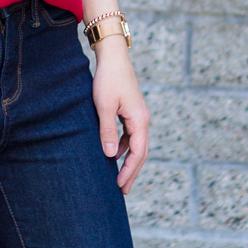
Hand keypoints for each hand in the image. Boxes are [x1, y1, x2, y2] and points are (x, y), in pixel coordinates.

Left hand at [91, 36, 149, 193]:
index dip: (130, 170)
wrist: (113, 57)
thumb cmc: (108, 79)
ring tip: (119, 176)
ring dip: (128, 160)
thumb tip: (110, 155)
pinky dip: (124, 147)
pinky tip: (114, 153)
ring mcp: (138, 115)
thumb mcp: (104, 106)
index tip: (120, 185)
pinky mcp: (132, 111)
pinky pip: (131, 135)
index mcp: (139, 120)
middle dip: (132, 171)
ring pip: (136, 144)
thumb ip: (107, 130)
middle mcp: (143, 119)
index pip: (138, 152)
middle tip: (122, 190)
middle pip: (140, 151)